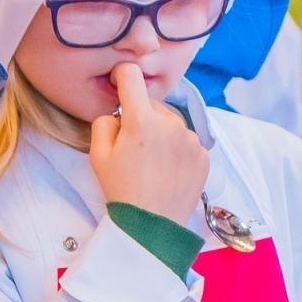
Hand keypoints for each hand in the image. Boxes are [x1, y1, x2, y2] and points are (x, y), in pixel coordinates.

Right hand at [89, 63, 208, 222]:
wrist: (153, 225)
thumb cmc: (122, 190)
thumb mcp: (97, 155)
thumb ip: (104, 122)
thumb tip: (117, 112)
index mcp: (142, 120)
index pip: (132, 76)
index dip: (123, 75)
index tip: (120, 81)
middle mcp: (171, 124)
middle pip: (152, 105)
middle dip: (141, 117)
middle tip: (133, 147)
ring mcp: (191, 140)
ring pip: (171, 123)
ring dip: (162, 133)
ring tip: (152, 162)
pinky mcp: (204, 155)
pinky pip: (187, 142)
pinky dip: (177, 149)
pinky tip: (167, 170)